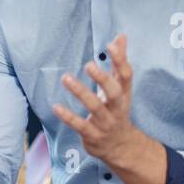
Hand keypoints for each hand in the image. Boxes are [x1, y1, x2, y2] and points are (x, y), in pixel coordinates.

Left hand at [52, 35, 163, 183]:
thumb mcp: (120, 87)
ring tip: (66, 78)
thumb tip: (121, 36)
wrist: (121, 147)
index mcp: (124, 94)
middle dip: (103, 79)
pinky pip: (80, 125)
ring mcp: (105, 123)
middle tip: (89, 65)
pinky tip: (56, 106)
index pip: (126, 75)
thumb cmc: (116, 110)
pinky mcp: (92, 135)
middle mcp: (117, 108)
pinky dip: (68, 116)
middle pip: (114, 92)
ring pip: (95, 107)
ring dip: (81, 92)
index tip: (111, 45)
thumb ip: (118, 62)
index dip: (120, 60)